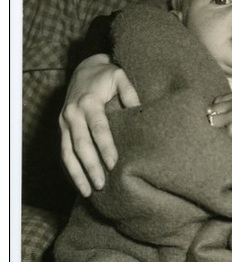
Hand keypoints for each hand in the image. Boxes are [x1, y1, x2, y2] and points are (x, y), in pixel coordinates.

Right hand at [59, 54, 140, 196]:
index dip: (105, 147)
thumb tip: (140, 115)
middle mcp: (73, 113)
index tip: (113, 164)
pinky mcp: (61, 128)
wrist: (83, 69)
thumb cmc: (106, 75)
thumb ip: (130, 94)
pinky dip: (70, 169)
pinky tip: (79, 183)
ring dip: (77, 173)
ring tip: (88, 192)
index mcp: (89, 102)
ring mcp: (64, 122)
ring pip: (67, 152)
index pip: (98, 128)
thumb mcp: (120, 77)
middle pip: (80, 144)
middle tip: (101, 185)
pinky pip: (63, 152)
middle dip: (90, 166)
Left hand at [207, 88, 231, 175]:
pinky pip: (216, 133)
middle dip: (217, 119)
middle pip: (214, 108)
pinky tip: (229, 144)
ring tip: (227, 140)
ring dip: (217, 130)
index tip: (226, 121)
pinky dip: (219, 139)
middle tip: (224, 132)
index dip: (223, 111)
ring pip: (212, 120)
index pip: (223, 99)